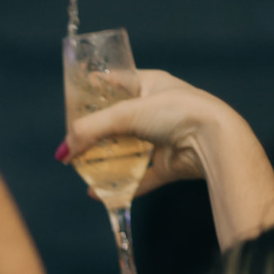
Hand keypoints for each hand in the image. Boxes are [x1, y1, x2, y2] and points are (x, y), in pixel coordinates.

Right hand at [62, 70, 235, 198]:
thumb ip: (90, 131)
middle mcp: (158, 109)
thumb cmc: (175, 112)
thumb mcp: (126, 114)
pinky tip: (100, 193)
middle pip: (120, 120)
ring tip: (82, 167)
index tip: (78, 92)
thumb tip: (62, 152)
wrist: (211, 141)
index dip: (98, 85)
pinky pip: (139, 177)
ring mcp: (164, 137)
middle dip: (98, 131)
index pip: (119, 80)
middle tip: (75, 139)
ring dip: (107, 160)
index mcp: (152, 84)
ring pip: (129, 150)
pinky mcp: (168, 164)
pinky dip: (121, 186)